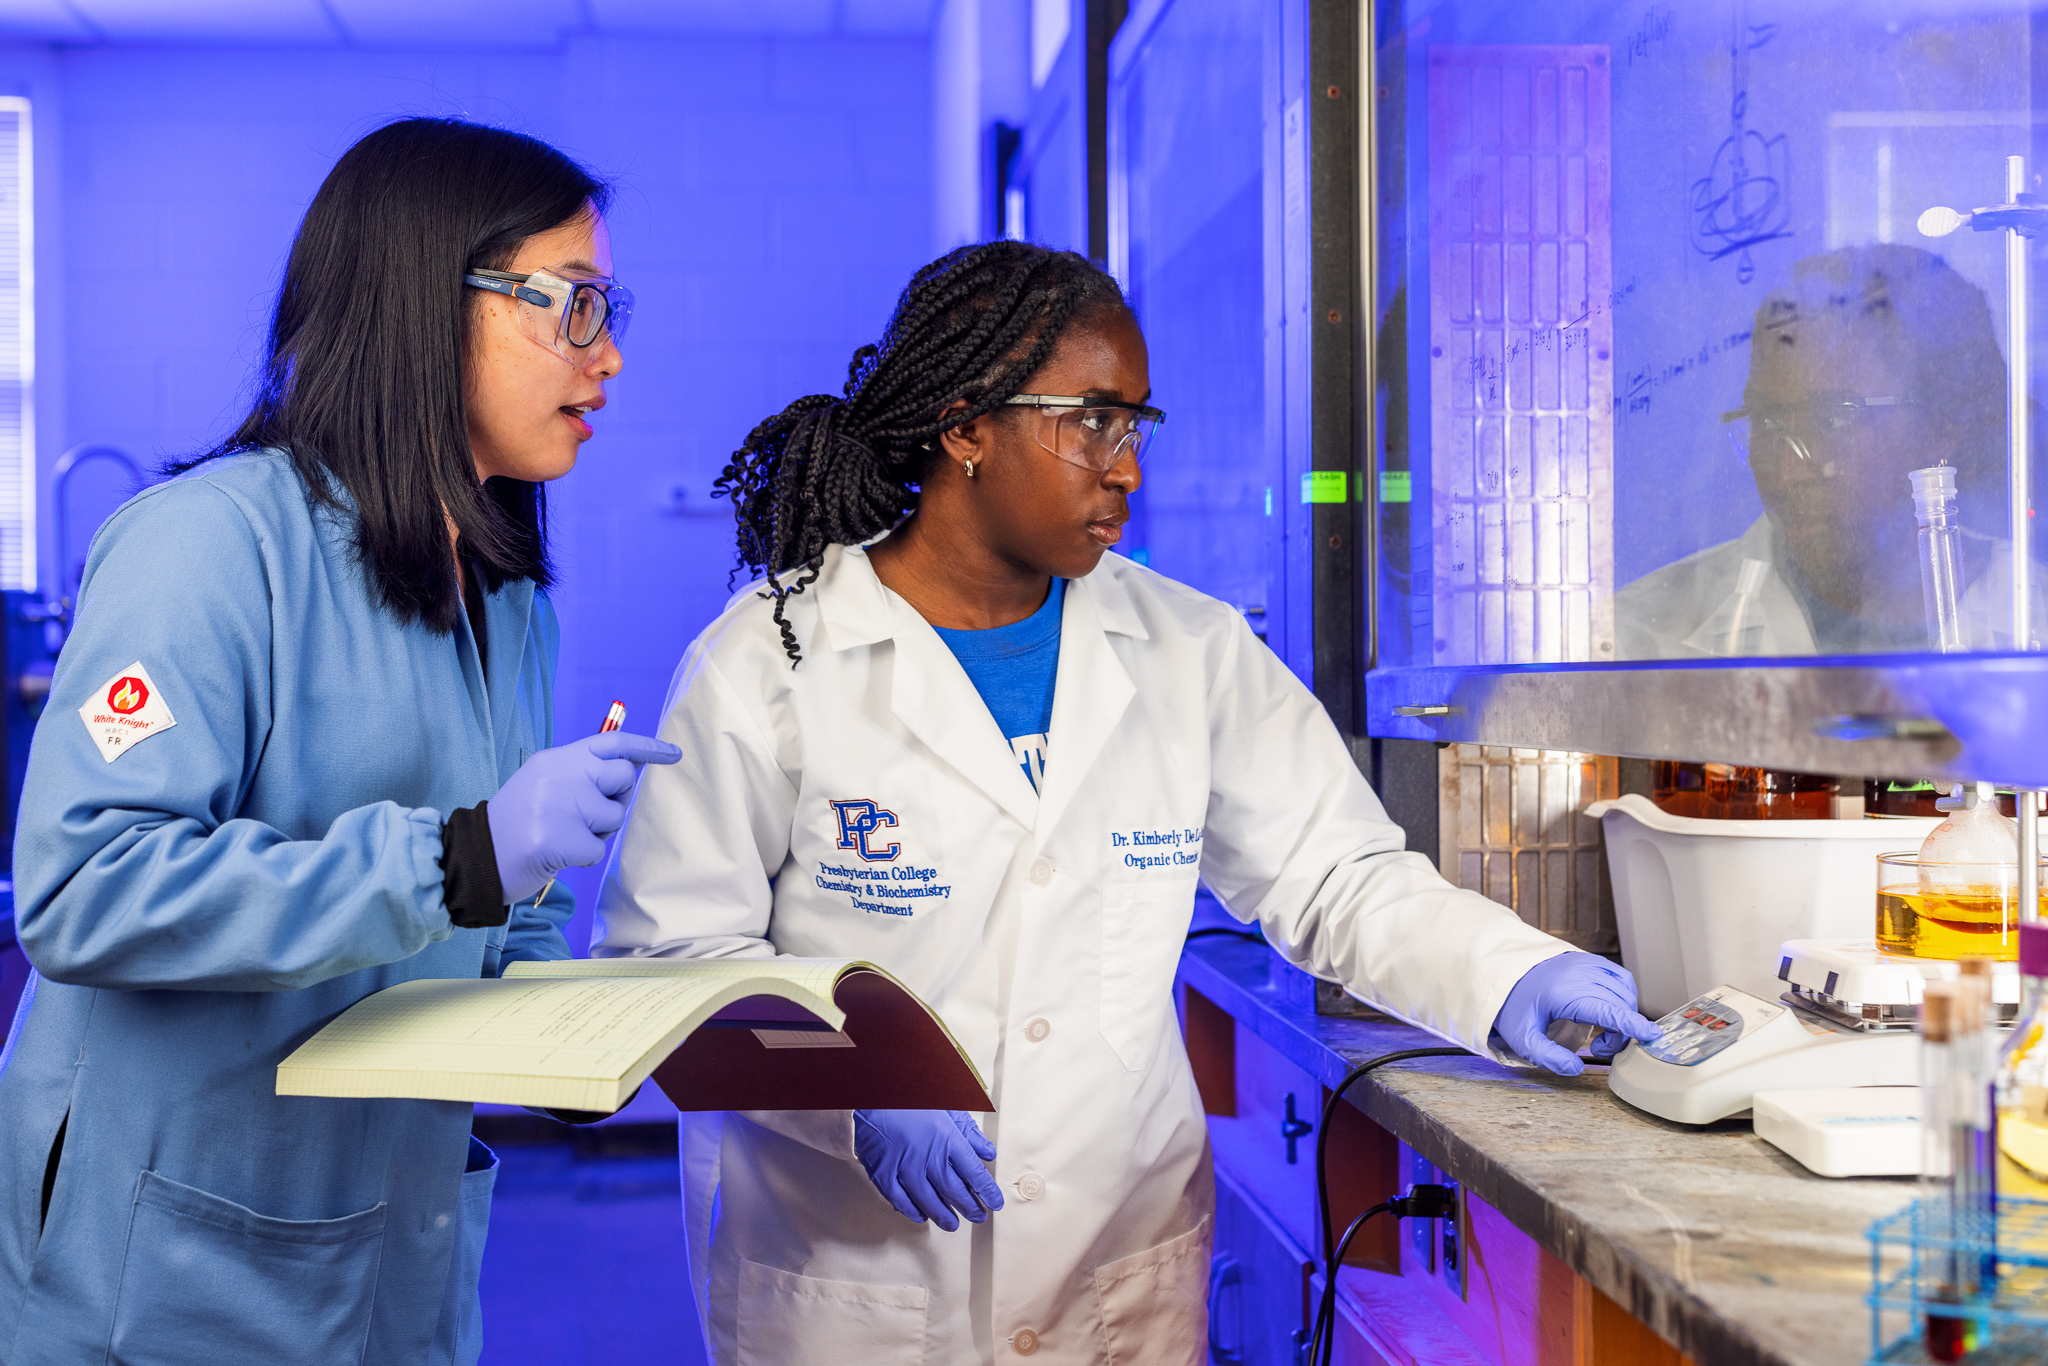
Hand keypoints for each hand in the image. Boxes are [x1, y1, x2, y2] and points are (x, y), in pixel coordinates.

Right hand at [488, 732, 680, 902]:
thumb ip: (583, 772)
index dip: (647, 747)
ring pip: (614, 815)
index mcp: (557, 759)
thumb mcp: (545, 783)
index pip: (612, 742)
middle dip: (619, 797)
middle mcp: (562, 775)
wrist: (476, 856)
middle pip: (623, 776)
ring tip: (565, 834)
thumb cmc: (518, 822)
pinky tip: (558, 854)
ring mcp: (562, 806)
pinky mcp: (561, 839)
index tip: (674, 754)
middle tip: (591, 813)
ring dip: (598, 831)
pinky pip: (598, 848)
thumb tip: (633, 768)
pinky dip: (584, 856)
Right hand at [853, 1109, 1004, 1231]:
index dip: (987, 1191)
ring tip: (953, 1224)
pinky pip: (900, 1200)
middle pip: (955, 1191)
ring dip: (944, 1215)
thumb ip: (969, 1132)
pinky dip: (913, 1211)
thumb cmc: (910, 1095)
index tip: (994, 1202)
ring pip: (929, 1201)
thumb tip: (987, 1152)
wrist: (872, 1092)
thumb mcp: (948, 1106)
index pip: (974, 1173)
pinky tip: (921, 1215)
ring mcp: (905, 1167)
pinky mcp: (883, 1173)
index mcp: (947, 1139)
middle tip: (978, 1216)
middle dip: (970, 1207)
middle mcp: (929, 1157)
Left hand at [1491, 952, 1661, 1075]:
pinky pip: (1620, 977)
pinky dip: (1623, 996)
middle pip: (1619, 1005)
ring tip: (1602, 1032)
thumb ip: (1547, 1057)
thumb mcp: (1522, 1038)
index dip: (1631, 1024)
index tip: (1652, 1035)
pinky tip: (1609, 1010)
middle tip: (1599, 1049)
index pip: (1607, 1009)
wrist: (1505, 972)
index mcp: (1564, 993)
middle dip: (1619, 1033)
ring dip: (1623, 1015)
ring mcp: (1586, 963)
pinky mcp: (1590, 960)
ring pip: (1624, 991)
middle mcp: (1579, 974)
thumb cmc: (1515, 1006)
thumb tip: (1576, 1068)